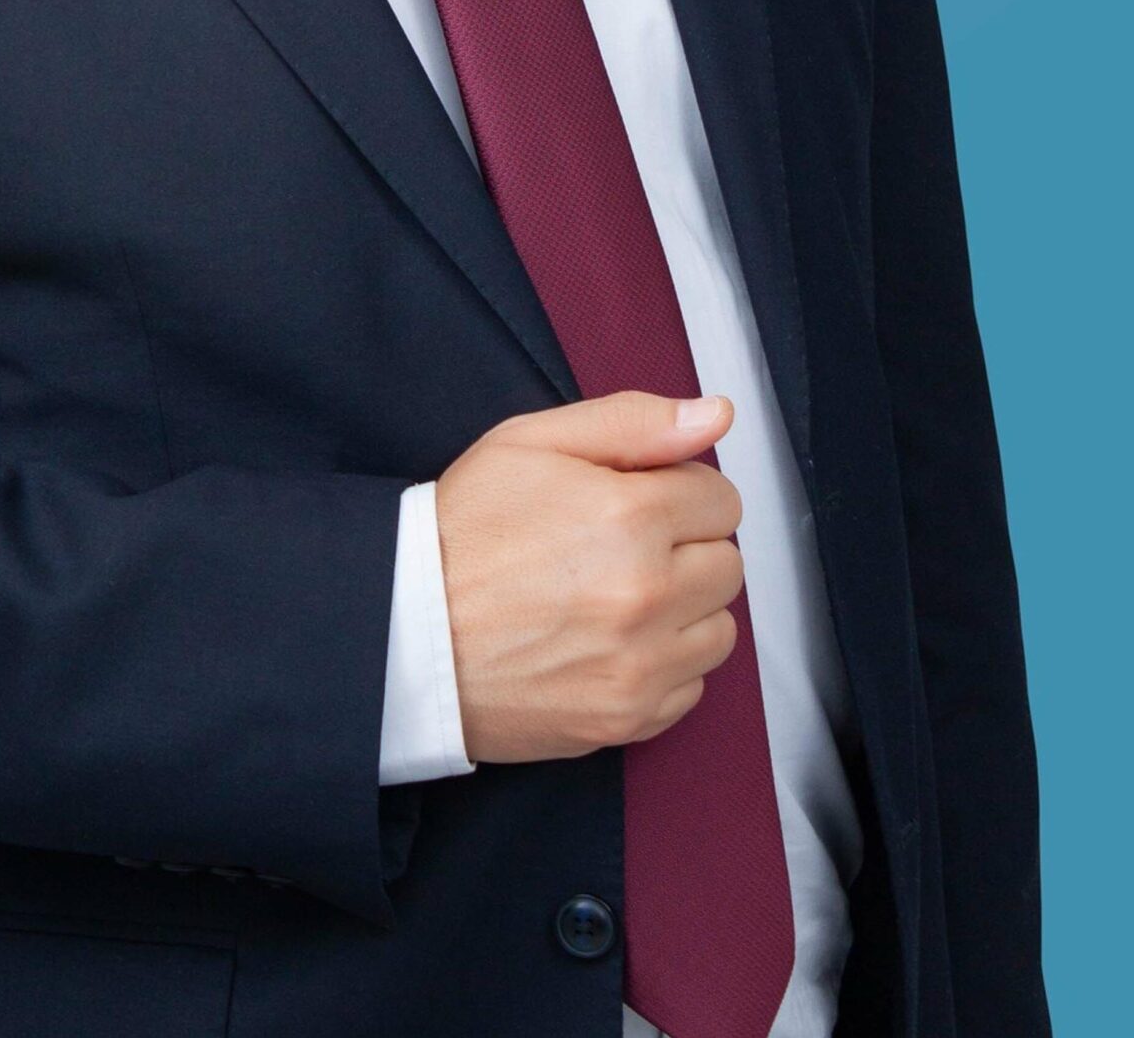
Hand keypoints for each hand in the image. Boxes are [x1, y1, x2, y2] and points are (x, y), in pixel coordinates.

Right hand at [434, 389, 744, 763]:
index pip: (721, 499)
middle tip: (620, 546)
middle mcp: (646, 594)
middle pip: (727, 564)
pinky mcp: (628, 719)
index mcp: (628, 516)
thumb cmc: (463, 531)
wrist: (406, 632)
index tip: (636, 499)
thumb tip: (716, 415)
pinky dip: (663, 664)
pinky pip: (692, 687)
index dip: (677, 491)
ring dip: (683, 610)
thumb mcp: (531, 443)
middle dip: (684, 547)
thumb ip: (633, 423)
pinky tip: (609, 642)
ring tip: (616, 596)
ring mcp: (640, 665)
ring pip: (719, 629)